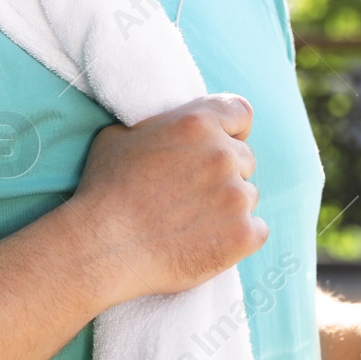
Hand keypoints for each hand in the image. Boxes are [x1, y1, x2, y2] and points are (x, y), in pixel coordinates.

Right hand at [66, 93, 265, 307]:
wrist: (102, 246)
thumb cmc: (105, 190)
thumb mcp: (122, 135)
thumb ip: (161, 125)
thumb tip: (171, 129)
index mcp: (198, 123)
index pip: (240, 113)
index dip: (233, 130)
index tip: (223, 145)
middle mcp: (223, 154)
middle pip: (245, 159)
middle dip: (225, 174)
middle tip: (194, 195)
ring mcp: (236, 195)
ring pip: (249, 196)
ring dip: (229, 207)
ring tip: (193, 223)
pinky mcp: (242, 234)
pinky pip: (257, 230)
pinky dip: (239, 237)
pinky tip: (209, 241)